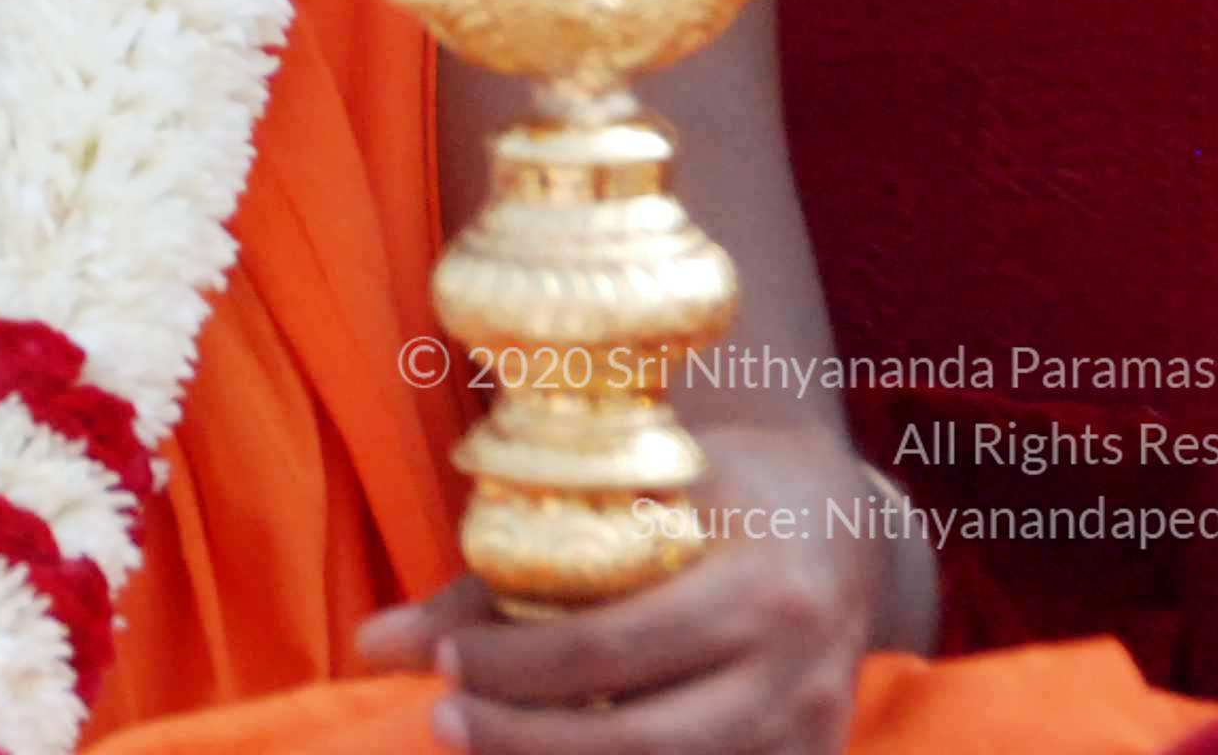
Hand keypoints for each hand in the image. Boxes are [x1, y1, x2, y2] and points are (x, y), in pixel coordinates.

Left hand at [353, 425, 889, 754]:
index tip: (445, 662)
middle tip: (444, 722)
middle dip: (527, 741)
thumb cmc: (718, 488)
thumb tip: (372, 644)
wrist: (844, 522)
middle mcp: (796, 675)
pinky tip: (548, 754)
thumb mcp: (630, 495)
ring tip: (488, 744)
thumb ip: (507, 571)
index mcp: (760, 590)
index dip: (518, 666)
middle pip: (642, 741)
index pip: (614, 647)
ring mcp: (809, 735)